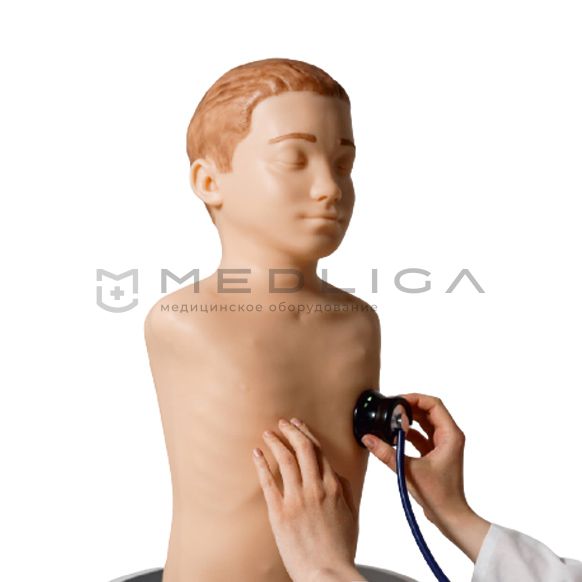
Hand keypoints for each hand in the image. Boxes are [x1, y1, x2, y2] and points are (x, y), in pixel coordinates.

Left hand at [252, 418, 364, 581]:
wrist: (327, 574)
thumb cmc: (340, 549)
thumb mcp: (351, 515)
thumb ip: (345, 490)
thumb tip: (336, 472)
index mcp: (334, 487)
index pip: (319, 451)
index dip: (306, 434)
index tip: (298, 425)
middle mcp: (315, 488)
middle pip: (302, 448)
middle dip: (291, 431)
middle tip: (282, 422)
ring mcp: (297, 499)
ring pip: (286, 460)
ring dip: (276, 442)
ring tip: (268, 434)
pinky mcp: (279, 513)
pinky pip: (268, 482)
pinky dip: (261, 465)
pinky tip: (256, 454)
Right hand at [361, 393, 490, 561]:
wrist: (450, 517)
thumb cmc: (438, 495)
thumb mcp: (408, 471)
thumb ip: (386, 453)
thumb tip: (368, 438)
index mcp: (451, 435)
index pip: (434, 404)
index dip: (415, 398)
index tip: (398, 400)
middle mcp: (450, 436)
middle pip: (429, 410)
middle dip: (410, 407)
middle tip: (391, 408)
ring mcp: (444, 445)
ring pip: (426, 422)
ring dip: (409, 420)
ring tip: (391, 420)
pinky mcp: (437, 453)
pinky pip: (423, 435)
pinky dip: (410, 433)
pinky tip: (395, 436)